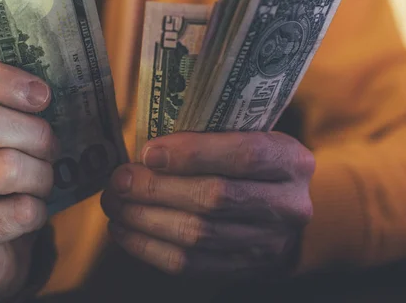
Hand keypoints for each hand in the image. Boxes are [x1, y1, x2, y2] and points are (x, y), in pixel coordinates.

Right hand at [0, 55, 58, 301]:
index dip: (3, 79)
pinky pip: (18, 212)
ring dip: (41, 174)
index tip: (43, 95)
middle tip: (52, 145)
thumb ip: (5, 103)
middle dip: (35, 133)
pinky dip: (38, 210)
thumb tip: (44, 85)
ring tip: (43, 179)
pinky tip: (32, 209)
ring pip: (6, 168)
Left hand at [102, 132, 313, 278]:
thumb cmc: (249, 162)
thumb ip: (209, 135)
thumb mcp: (247, 137)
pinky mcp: (245, 269)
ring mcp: (269, 244)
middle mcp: (289, 205)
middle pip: (215, 198)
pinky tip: (123, 230)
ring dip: (145, 219)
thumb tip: (143, 148)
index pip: (244, 155)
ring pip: (197, 234)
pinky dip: (148, 247)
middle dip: (156, 188)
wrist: (282, 209)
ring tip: (115, 203)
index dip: (192, 153)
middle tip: (118, 180)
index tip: (148, 152)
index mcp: (290, 161)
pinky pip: (189, 264)